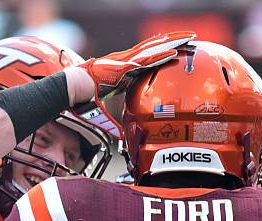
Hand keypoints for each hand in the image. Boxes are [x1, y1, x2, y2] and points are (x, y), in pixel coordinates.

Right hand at [70, 31, 195, 137]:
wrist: (71, 92)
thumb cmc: (83, 102)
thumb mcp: (104, 116)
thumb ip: (114, 125)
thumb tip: (122, 139)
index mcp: (123, 74)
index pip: (147, 64)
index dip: (161, 58)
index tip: (176, 54)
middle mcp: (125, 64)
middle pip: (154, 51)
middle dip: (172, 44)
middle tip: (190, 40)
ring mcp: (124, 62)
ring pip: (153, 50)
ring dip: (171, 44)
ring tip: (188, 39)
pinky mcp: (122, 65)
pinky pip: (145, 59)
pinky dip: (159, 55)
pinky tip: (173, 51)